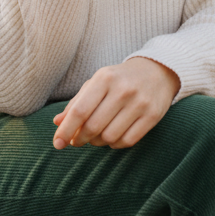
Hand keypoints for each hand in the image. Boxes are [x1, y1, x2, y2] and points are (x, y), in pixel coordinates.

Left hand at [52, 57, 180, 149]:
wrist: (157, 71)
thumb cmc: (119, 79)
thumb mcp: (97, 82)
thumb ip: (77, 102)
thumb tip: (57, 123)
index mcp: (104, 78)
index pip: (80, 111)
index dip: (66, 130)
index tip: (57, 143)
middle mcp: (123, 90)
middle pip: (93, 127)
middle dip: (80, 139)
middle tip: (76, 141)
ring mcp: (139, 103)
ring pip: (109, 137)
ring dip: (98, 142)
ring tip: (96, 136)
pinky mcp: (153, 116)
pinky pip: (127, 141)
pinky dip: (115, 144)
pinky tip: (113, 136)